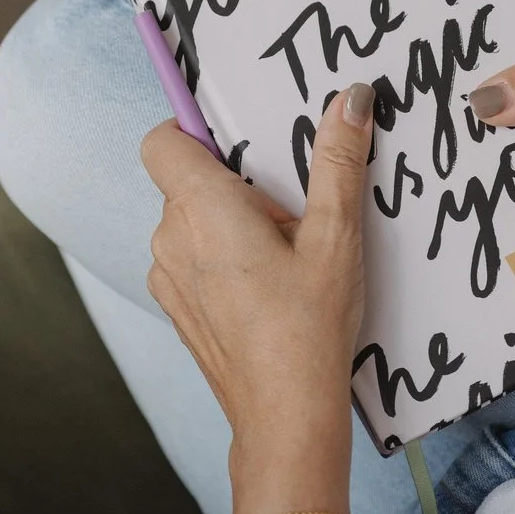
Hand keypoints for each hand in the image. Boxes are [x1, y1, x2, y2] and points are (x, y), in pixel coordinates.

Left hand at [143, 80, 374, 513]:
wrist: (285, 414)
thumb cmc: (308, 327)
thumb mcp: (335, 236)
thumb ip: (338, 161)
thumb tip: (351, 99)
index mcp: (201, 208)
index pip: (163, 139)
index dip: (195, 131)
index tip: (242, 146)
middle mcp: (171, 238)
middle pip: (185, 180)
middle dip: (234, 184)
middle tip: (287, 212)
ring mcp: (167, 277)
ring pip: (189, 222)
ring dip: (228, 225)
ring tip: (283, 256)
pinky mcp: (177, 307)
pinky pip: (191, 261)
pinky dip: (221, 261)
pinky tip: (267, 288)